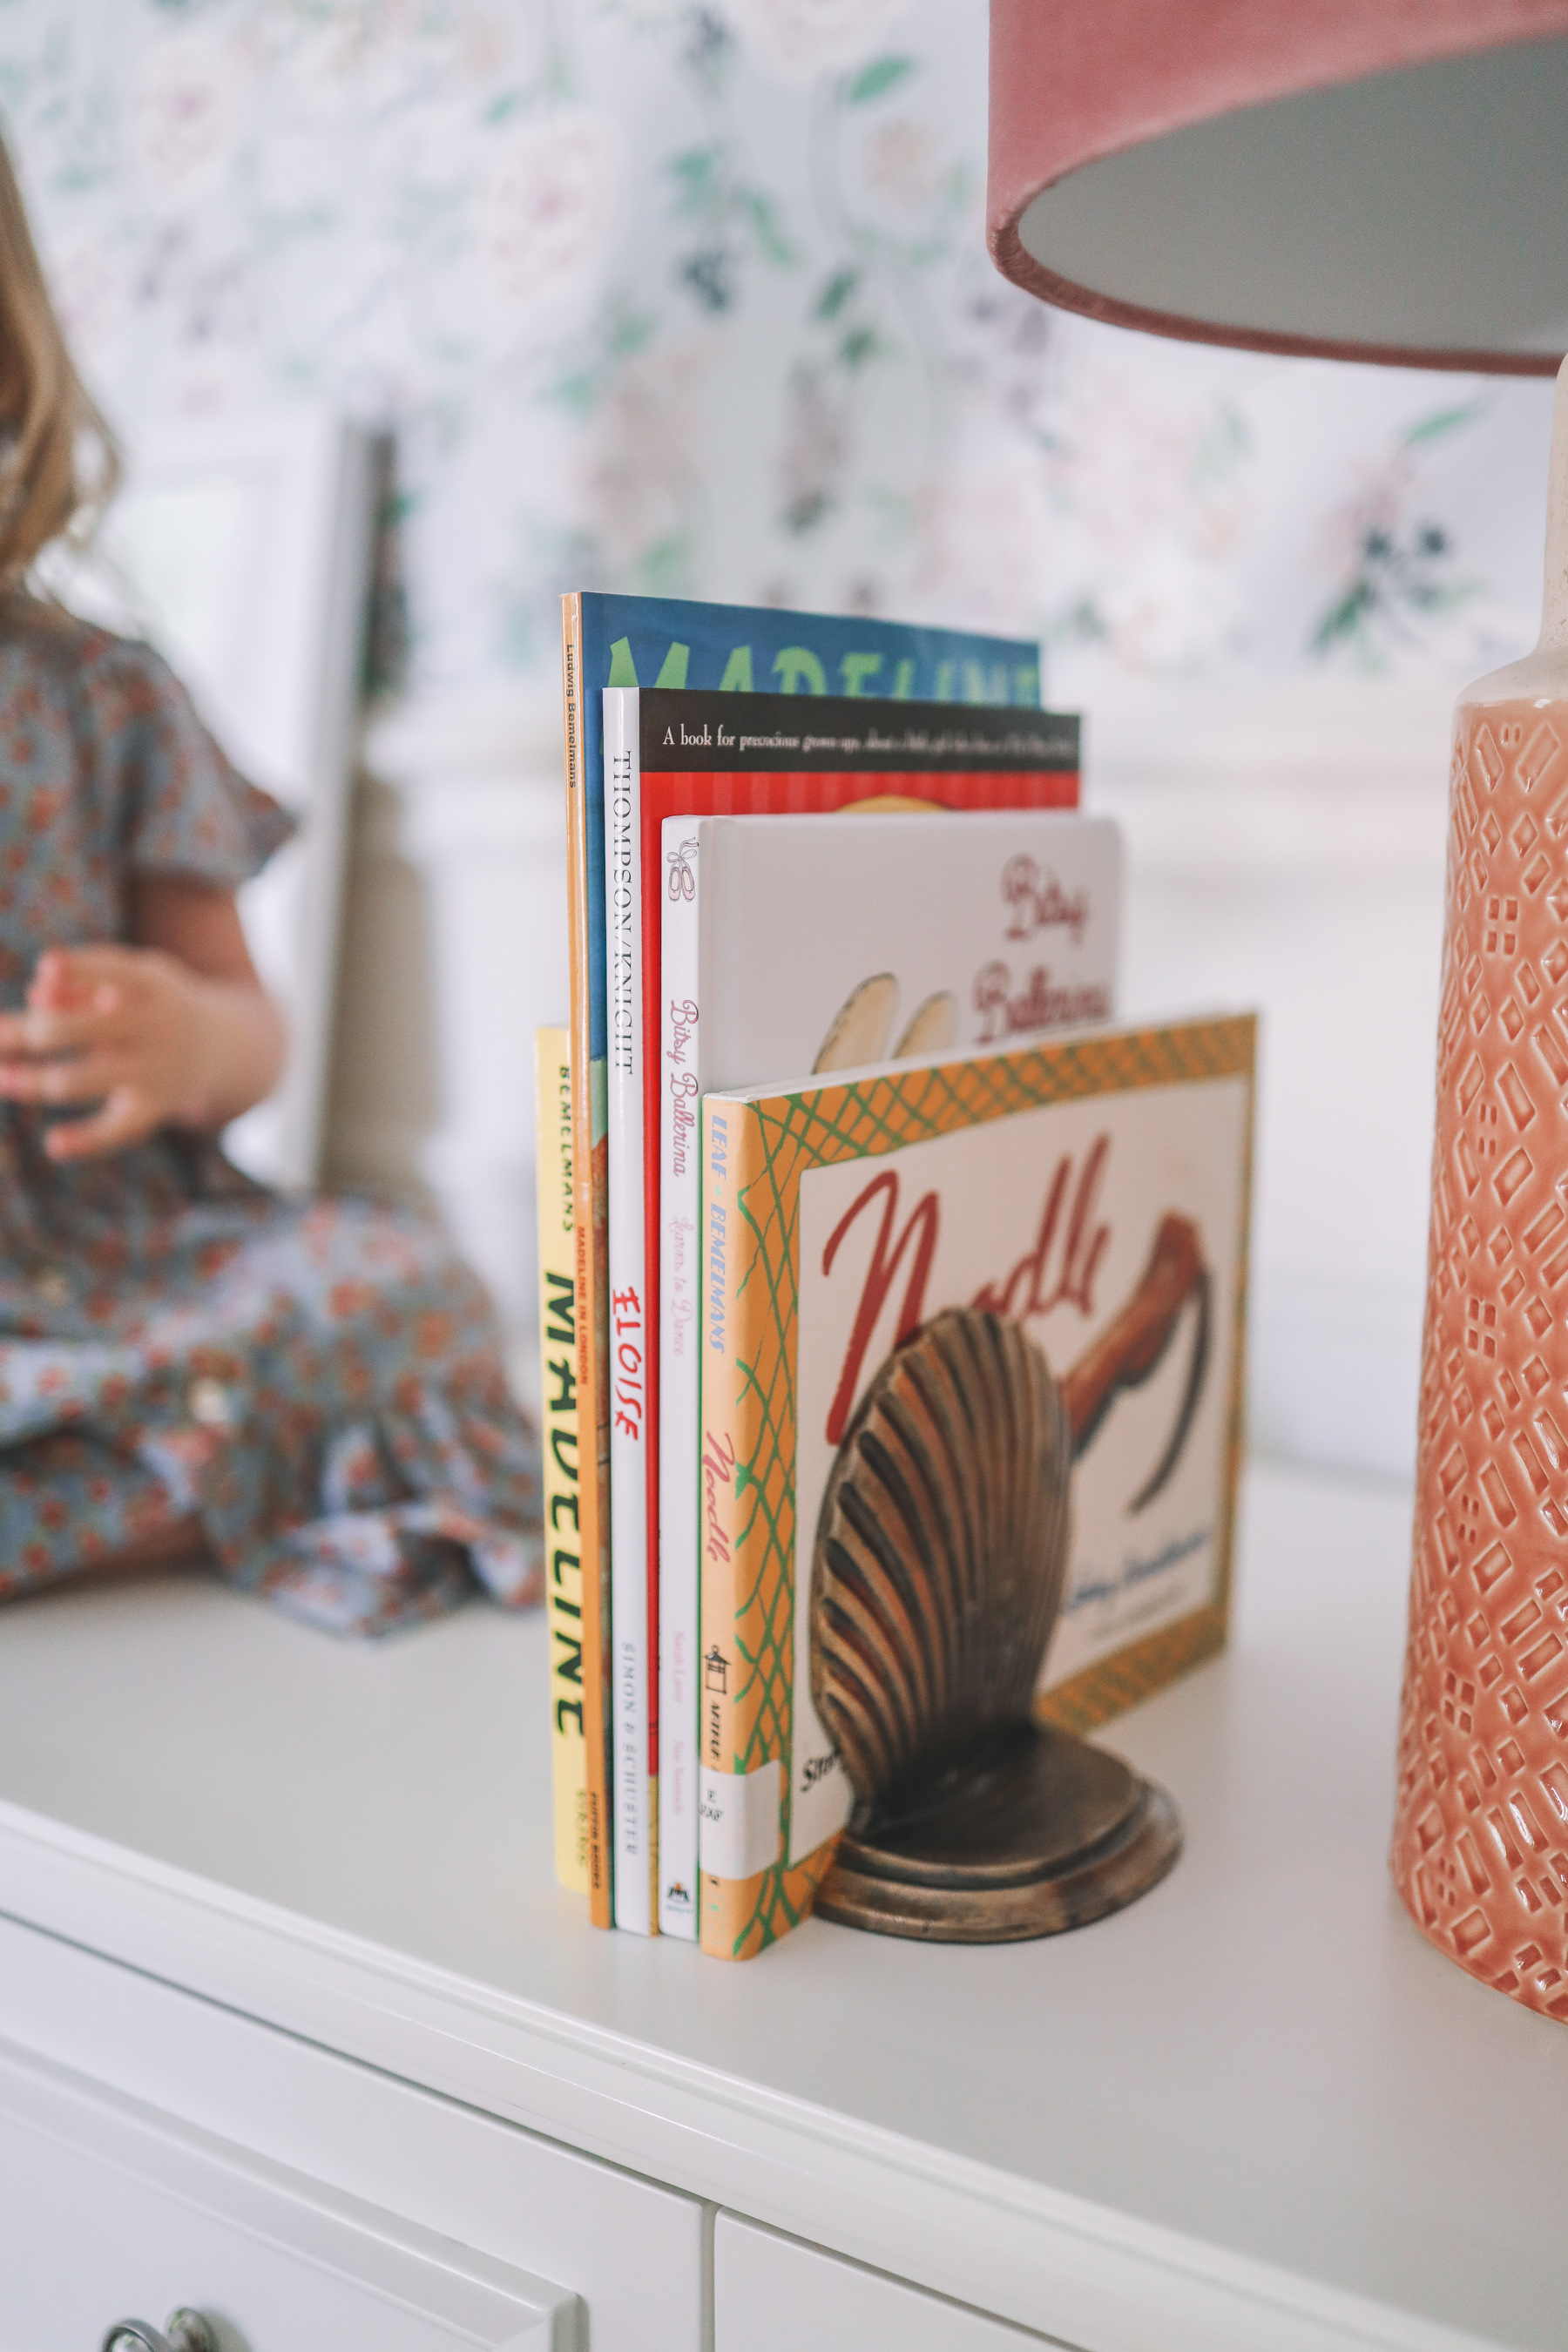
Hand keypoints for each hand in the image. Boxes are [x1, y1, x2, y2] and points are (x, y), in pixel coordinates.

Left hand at [0, 943, 284, 1159]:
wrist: (227, 1046)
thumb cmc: (157, 1002)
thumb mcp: (136, 978)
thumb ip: (84, 979)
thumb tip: (34, 995)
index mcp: (153, 985)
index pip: (113, 972)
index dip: (78, 971)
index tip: (45, 969)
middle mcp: (157, 1027)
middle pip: (82, 1029)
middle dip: (32, 1033)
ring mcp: (156, 1070)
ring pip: (82, 1080)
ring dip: (35, 1082)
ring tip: (3, 1079)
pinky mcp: (155, 1107)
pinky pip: (117, 1131)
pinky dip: (85, 1140)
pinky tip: (53, 1143)